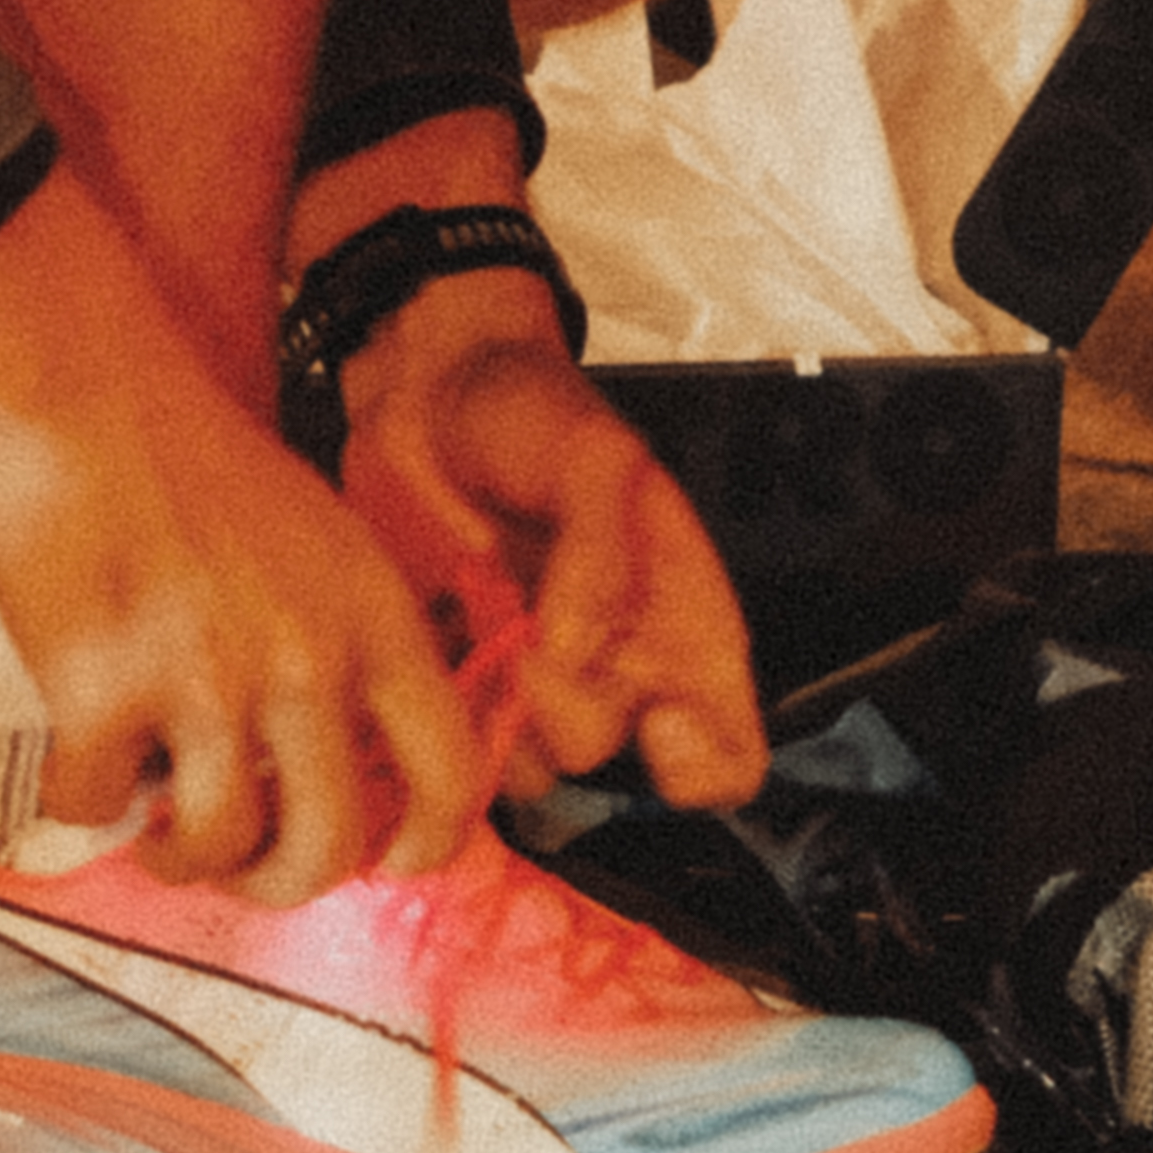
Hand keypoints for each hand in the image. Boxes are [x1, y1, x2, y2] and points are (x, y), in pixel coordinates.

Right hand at [0, 178, 485, 900]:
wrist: (84, 396)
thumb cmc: (193, 462)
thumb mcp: (322, 540)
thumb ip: (348, 640)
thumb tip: (348, 758)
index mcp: (374, 620)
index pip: (449, 772)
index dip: (430, 845)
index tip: (390, 864)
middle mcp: (307, 663)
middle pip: (328, 846)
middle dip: (279, 884)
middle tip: (239, 869)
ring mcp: (207, 684)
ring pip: (216, 845)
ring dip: (180, 858)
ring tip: (153, 829)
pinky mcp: (104, 696)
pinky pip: (95, 806)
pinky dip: (80, 802)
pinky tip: (76, 762)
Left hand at [336, 272, 770, 811]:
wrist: (427, 388)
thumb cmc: (533, 409)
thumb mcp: (595, 457)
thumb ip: (600, 551)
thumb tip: (575, 649)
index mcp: (678, 623)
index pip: (725, 756)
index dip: (701, 764)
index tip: (655, 717)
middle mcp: (613, 668)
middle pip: (608, 758)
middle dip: (561, 707)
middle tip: (525, 634)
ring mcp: (532, 681)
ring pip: (525, 763)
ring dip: (493, 708)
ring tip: (475, 618)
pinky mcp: (460, 679)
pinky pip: (454, 741)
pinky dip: (439, 705)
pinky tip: (437, 632)